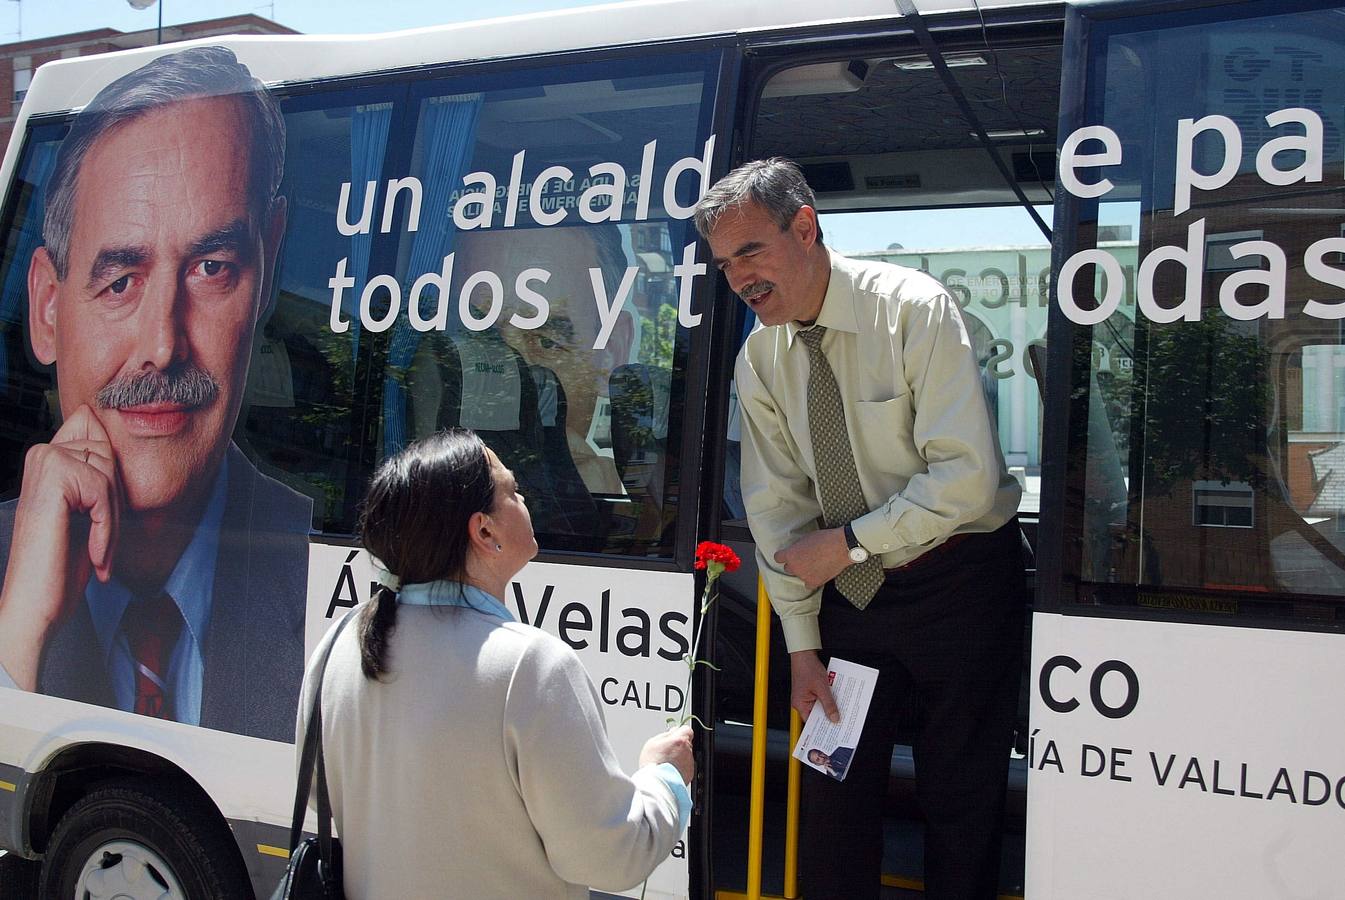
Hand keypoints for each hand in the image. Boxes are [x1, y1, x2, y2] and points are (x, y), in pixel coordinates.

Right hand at [0, 406, 120, 688]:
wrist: (35, 602)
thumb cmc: (61, 561)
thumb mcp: (89, 510)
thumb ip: (100, 473)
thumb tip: (122, 441)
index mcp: (49, 454)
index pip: (103, 436)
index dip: (111, 477)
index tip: (93, 516)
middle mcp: (42, 452)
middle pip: (113, 460)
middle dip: (113, 506)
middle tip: (97, 542)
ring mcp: (46, 461)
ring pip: (110, 479)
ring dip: (111, 523)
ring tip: (97, 551)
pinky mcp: (55, 477)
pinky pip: (105, 495)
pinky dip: (107, 531)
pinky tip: (93, 555)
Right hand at [639, 724, 694, 783]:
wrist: (656, 783)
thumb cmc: (652, 764)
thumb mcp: (652, 742)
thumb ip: (666, 735)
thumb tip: (673, 731)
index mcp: (679, 740)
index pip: (687, 730)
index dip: (680, 733)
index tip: (674, 737)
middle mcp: (687, 750)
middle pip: (686, 743)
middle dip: (678, 746)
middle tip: (667, 752)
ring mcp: (690, 763)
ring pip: (686, 756)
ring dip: (679, 758)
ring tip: (666, 764)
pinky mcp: (690, 773)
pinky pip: (686, 767)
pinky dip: (680, 768)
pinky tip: (670, 771)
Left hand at [774, 527, 849, 589]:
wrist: (841, 547)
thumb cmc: (825, 539)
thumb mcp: (806, 538)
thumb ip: (797, 547)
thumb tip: (796, 550)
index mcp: (790, 554)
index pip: (778, 558)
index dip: (783, 556)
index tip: (786, 555)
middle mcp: (795, 567)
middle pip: (788, 568)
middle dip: (794, 564)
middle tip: (804, 559)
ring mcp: (804, 576)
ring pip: (798, 576)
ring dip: (803, 572)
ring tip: (814, 565)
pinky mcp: (815, 582)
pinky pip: (808, 584)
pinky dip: (811, 580)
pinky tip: (817, 573)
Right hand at [790, 650, 838, 722]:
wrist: (805, 653)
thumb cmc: (808, 668)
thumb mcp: (822, 688)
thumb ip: (829, 704)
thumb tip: (834, 718)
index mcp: (800, 704)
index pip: (812, 722)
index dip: (823, 727)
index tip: (834, 731)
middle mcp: (802, 702)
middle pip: (817, 714)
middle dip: (829, 715)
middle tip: (841, 720)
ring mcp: (806, 696)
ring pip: (820, 706)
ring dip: (830, 705)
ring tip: (841, 708)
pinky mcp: (811, 690)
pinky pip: (821, 698)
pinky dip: (829, 698)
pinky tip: (836, 697)